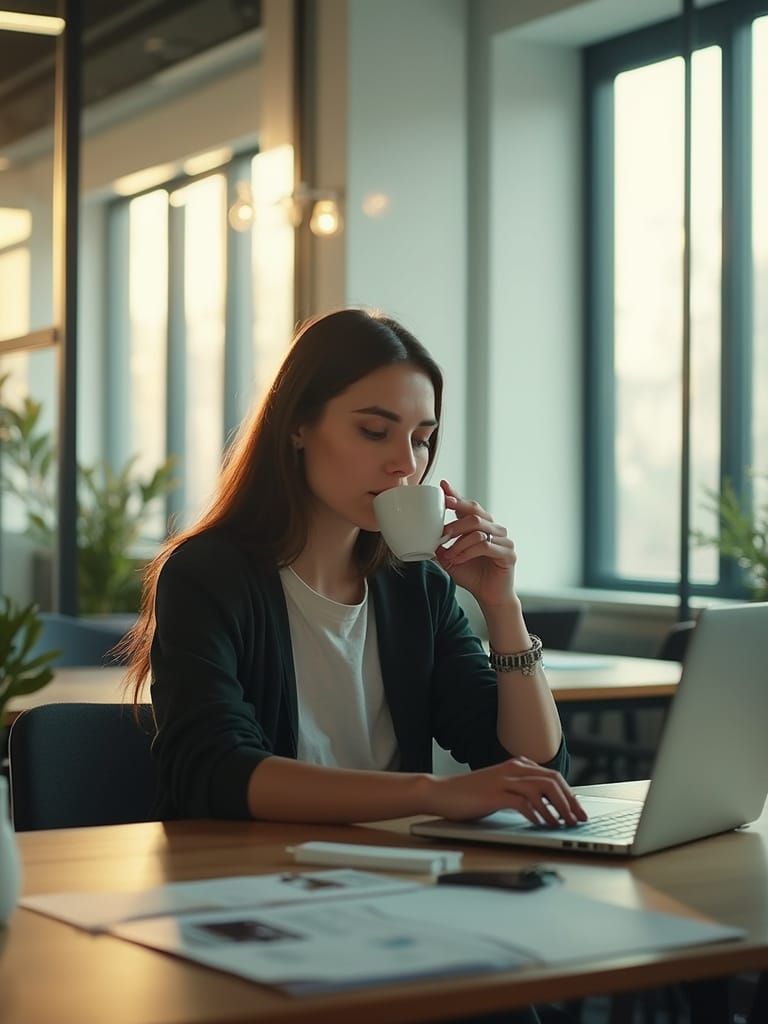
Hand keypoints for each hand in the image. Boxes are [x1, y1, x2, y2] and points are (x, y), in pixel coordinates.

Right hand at [426, 758, 587, 825]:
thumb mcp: (500, 788)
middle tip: (579, 819)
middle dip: (570, 801)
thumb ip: (520, 791)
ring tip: (565, 824)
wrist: (440, 791)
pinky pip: (523, 802)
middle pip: (553, 780)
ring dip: (558, 808)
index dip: (570, 794)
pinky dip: (537, 814)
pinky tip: (542, 825)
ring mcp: (504, 780)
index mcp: (517, 765)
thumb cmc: (469, 794)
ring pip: (542, 789)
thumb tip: (547, 807)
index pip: (553, 776)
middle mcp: (513, 768)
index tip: (579, 811)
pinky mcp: (494, 794)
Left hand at [434, 480, 516, 608]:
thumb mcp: (451, 559)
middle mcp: (495, 529)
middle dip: (455, 521)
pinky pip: (485, 546)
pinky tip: (458, 559)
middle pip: (475, 513)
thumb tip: (424, 537)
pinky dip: (468, 552)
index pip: (469, 506)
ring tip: (449, 555)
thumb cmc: (472, 576)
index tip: (443, 487)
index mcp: (482, 526)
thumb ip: (441, 546)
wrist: (489, 597)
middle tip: (441, 532)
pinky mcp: (508, 553)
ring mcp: (504, 540)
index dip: (456, 496)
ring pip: (478, 530)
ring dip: (459, 543)